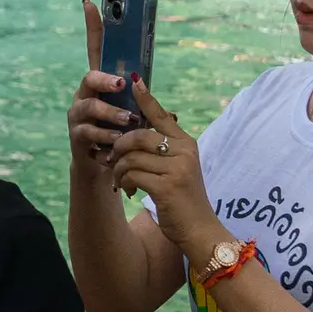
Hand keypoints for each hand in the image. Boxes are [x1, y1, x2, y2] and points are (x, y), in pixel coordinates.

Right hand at [67, 0, 142, 169]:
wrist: (105, 166)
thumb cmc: (123, 133)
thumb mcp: (137, 114)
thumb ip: (145, 105)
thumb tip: (163, 105)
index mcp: (102, 82)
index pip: (96, 48)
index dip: (93, 26)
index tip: (90, 1)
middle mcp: (86, 93)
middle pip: (89, 76)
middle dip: (105, 79)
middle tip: (121, 84)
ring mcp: (79, 113)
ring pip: (90, 106)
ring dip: (111, 113)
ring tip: (128, 121)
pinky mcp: (77, 134)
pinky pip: (89, 131)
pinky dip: (106, 137)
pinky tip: (116, 142)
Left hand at [108, 80, 217, 261]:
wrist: (199, 230)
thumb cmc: (183, 200)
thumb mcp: (177, 169)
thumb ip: (162, 151)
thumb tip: (135, 135)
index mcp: (186, 143)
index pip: (162, 115)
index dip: (146, 99)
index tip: (134, 81)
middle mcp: (183, 151)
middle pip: (139, 135)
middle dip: (119, 147)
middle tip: (113, 160)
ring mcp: (176, 169)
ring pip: (131, 156)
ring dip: (120, 169)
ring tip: (122, 181)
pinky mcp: (166, 186)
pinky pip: (132, 174)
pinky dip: (124, 182)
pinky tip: (129, 191)